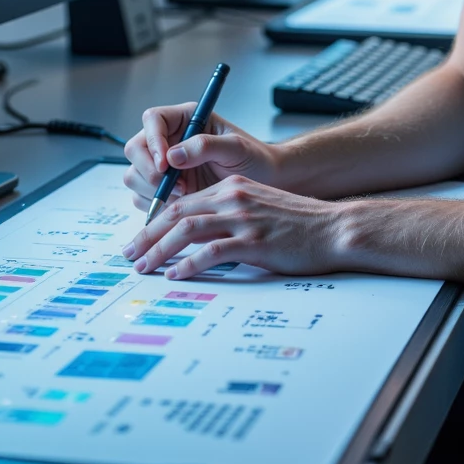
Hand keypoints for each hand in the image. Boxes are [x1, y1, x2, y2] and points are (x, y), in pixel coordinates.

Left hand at [122, 175, 347, 279]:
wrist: (334, 229)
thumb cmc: (299, 224)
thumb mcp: (258, 209)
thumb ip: (227, 216)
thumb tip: (195, 240)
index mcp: (232, 189)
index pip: (182, 202)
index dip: (155, 222)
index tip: (140, 240)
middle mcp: (233, 198)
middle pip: (177, 213)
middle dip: (148, 236)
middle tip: (130, 255)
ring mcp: (243, 219)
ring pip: (187, 230)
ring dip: (160, 249)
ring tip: (144, 267)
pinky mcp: (254, 241)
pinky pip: (212, 252)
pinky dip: (189, 264)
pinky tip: (176, 275)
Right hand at [123, 102, 279, 212]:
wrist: (264, 184)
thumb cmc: (255, 159)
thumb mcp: (236, 148)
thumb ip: (205, 146)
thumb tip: (172, 155)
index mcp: (185, 120)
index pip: (153, 120)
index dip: (153, 140)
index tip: (166, 163)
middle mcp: (169, 140)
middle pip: (135, 149)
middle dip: (150, 171)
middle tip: (178, 188)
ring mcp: (163, 167)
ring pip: (135, 175)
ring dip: (154, 191)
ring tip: (187, 196)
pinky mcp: (164, 190)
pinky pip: (142, 198)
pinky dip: (156, 206)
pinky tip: (183, 206)